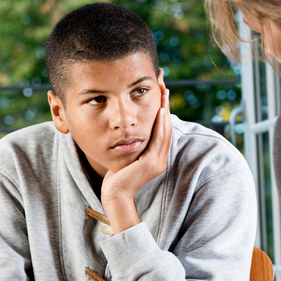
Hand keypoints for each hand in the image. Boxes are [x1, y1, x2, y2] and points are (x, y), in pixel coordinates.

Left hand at [101, 85, 171, 234]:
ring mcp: (158, 161)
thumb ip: (129, 147)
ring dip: (165, 108)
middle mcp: (160, 158)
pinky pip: (159, 139)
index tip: (159, 90)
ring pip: (165, 129)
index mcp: (156, 157)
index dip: (162, 108)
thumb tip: (124, 134)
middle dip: (164, 102)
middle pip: (166, 125)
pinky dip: (160, 123)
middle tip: (162, 82)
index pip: (161, 128)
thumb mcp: (124, 159)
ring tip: (163, 90)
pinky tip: (160, 109)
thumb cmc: (115, 179)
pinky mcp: (152, 163)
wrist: (114, 197)